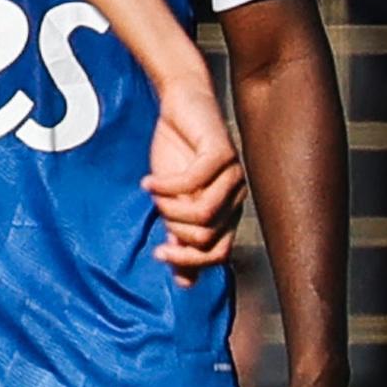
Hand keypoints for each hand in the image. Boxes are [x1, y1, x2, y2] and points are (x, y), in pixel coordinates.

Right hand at [142, 65, 244, 283]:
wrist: (182, 104)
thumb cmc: (177, 150)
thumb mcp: (172, 200)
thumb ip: (178, 235)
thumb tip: (184, 281)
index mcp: (228, 213)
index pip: (218, 255)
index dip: (188, 261)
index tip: (158, 254)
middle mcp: (237, 198)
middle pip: (208, 239)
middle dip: (175, 233)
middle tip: (156, 218)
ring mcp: (233, 177)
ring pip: (202, 215)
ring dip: (168, 208)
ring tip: (153, 193)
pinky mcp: (221, 154)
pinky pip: (191, 183)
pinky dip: (164, 186)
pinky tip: (148, 181)